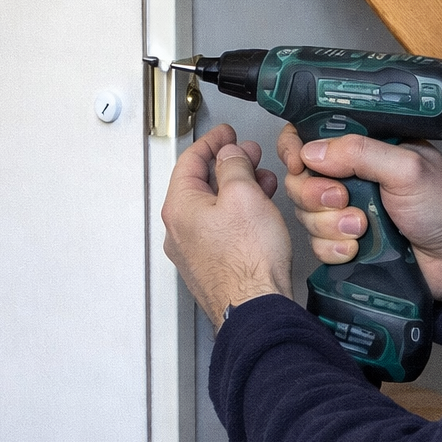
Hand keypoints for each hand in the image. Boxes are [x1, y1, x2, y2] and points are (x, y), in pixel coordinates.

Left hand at [161, 124, 291, 328]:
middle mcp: (180, 231)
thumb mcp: (244, 194)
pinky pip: (220, 230)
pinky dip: (237, 214)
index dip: (212, 140)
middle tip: (248, 155)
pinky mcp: (211, 268)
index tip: (225, 132)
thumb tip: (229, 154)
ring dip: (237, 190)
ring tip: (262, 184)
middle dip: (228, 165)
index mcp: (180, 208)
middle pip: (200, 185)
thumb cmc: (249, 261)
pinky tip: (259, 215)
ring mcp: (193, 253)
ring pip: (212, 209)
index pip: (190, 161)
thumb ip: (234, 166)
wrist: (256, 309)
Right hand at [277, 124, 441, 302]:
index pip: (315, 137)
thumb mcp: (407, 168)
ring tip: (361, 229)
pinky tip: (356, 250)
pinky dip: (333, 249)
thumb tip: (312, 151)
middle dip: (315, 194)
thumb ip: (361, 153)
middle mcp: (352, 177)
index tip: (299, 164)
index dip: (297, 148)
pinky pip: (318, 245)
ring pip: (307, 214)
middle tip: (342, 199)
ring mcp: (347, 211)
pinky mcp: (346, 242)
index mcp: (366, 148)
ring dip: (329, 224)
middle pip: (302, 179)